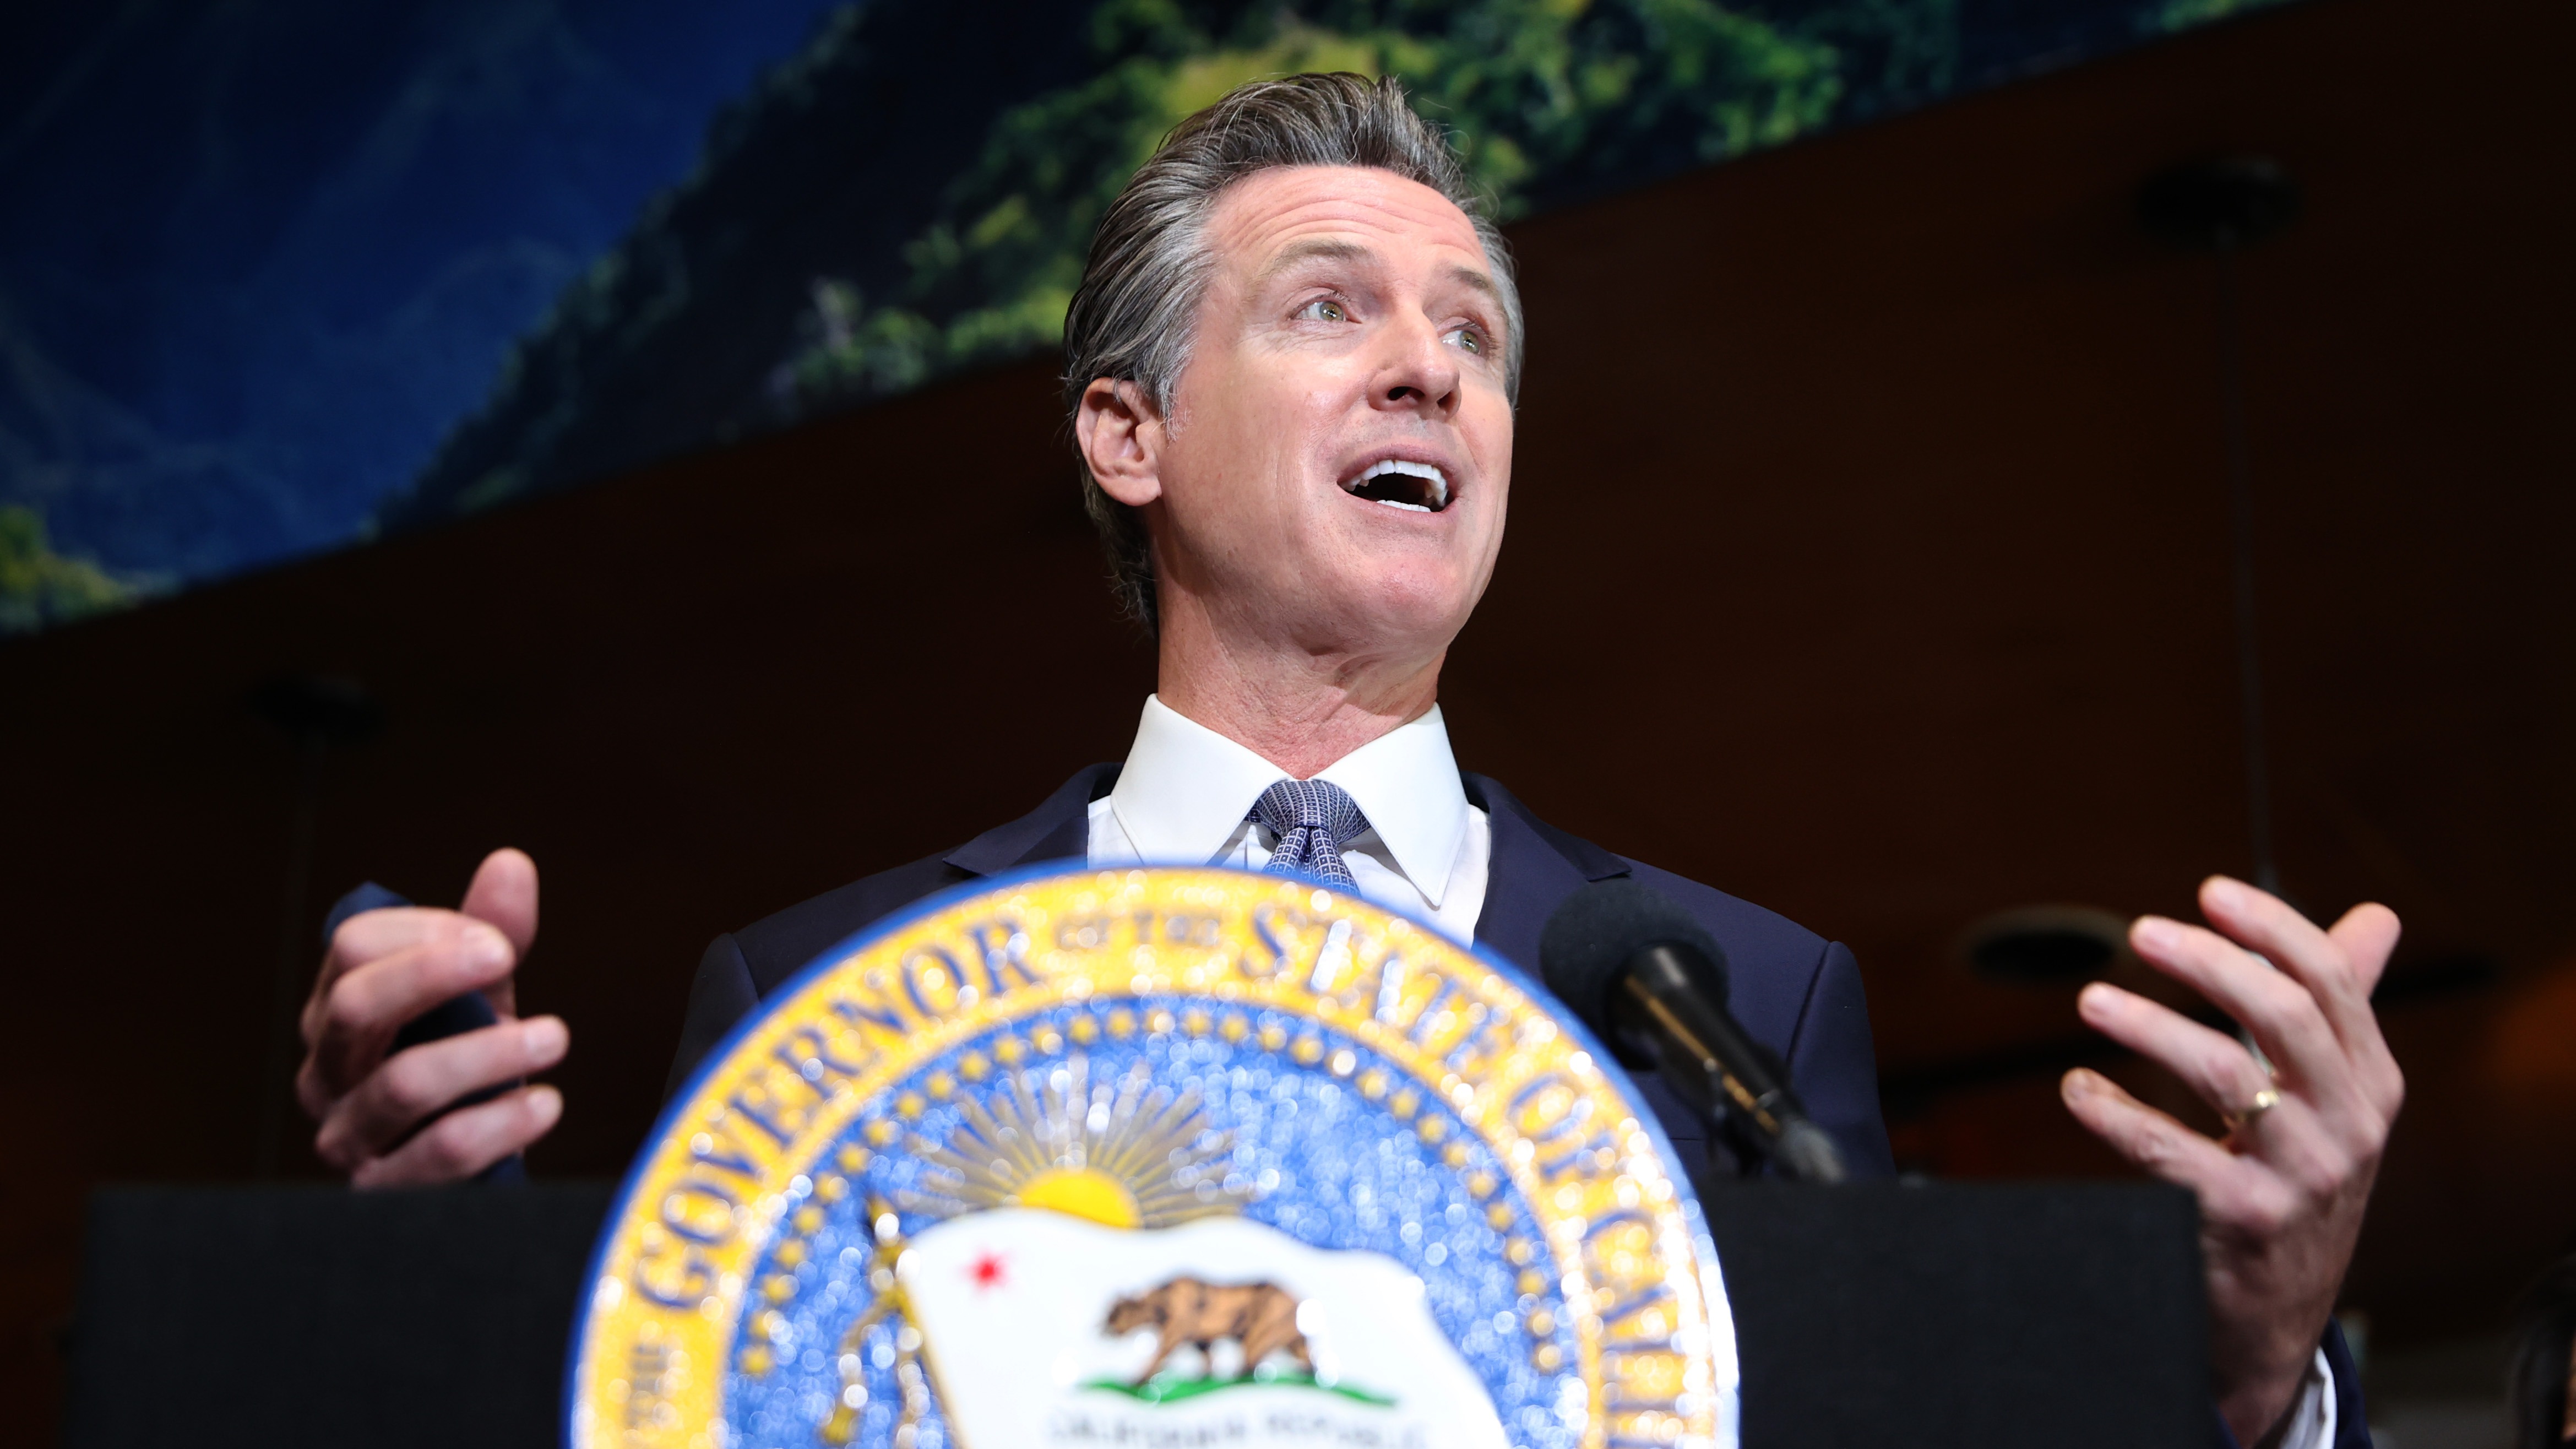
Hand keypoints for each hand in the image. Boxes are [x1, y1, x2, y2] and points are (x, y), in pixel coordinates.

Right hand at [296, 848, 569, 1186]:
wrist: (474, 1161)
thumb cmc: (465, 1062)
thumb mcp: (480, 993)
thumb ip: (493, 930)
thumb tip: (510, 862)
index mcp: (339, 1009)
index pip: (354, 945)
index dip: (426, 929)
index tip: (494, 939)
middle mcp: (327, 1070)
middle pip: (355, 1004)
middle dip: (434, 973)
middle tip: (506, 958)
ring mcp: (349, 1135)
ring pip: (403, 1083)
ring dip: (489, 1053)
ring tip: (556, 1036)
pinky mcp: (385, 1192)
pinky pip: (439, 1155)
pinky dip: (502, 1124)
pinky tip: (547, 1102)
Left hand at [2061, 876, 2402, 1445]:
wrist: (2278, 1313)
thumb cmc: (2298, 1178)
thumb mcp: (2335, 1100)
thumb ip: (2340, 1008)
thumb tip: (2376, 918)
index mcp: (2372, 1083)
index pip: (2332, 981)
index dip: (2272, 927)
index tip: (2209, 892)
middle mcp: (2349, 1126)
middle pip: (2282, 1014)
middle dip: (2208, 962)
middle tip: (2140, 933)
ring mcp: (2300, 1177)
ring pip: (2223, 1073)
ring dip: (2148, 1025)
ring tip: (2092, 1001)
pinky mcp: (2243, 1219)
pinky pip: (2168, 1151)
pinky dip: (2112, 1112)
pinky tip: (2077, 1089)